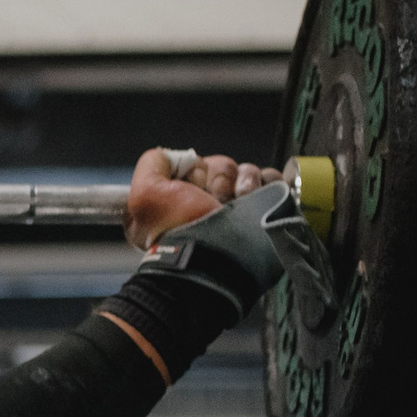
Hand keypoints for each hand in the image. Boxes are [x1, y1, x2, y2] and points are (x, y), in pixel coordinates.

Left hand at [124, 148, 280, 251]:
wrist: (213, 261)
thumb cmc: (179, 228)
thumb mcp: (145, 193)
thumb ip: (152, 164)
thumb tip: (169, 155)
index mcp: (181, 201)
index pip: (194, 164)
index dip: (194, 171)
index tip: (189, 188)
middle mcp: (207, 205)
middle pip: (221, 166)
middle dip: (219, 179)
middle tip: (213, 202)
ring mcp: (236, 210)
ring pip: (246, 171)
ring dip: (244, 182)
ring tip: (236, 203)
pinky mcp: (262, 211)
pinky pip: (270, 180)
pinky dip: (267, 183)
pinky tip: (255, 199)